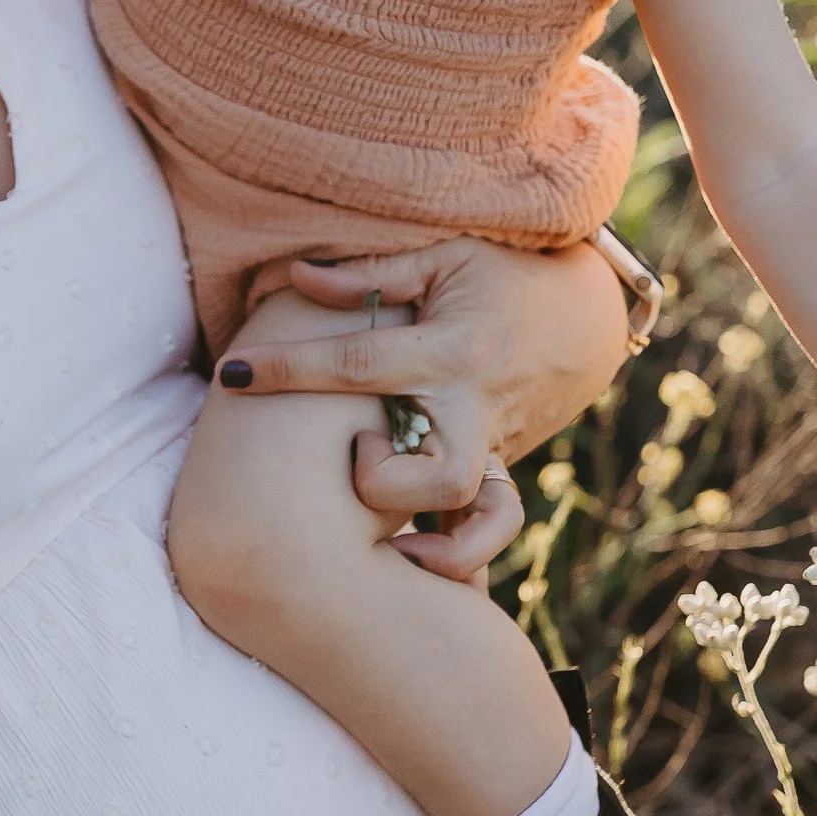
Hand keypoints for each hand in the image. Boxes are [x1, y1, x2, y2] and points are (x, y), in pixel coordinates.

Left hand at [212, 240, 630, 585]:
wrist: (584, 320)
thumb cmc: (500, 279)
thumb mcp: (443, 258)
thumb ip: (371, 275)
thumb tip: (299, 278)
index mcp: (452, 351)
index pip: (359, 363)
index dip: (290, 369)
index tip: (233, 373)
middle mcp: (473, 411)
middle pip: (438, 476)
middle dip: (383, 483)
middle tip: (353, 449)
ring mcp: (491, 451)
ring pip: (473, 522)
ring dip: (426, 539)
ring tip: (381, 529)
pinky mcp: (497, 475)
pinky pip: (487, 534)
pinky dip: (453, 557)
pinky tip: (405, 554)